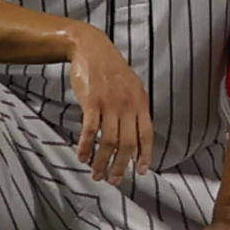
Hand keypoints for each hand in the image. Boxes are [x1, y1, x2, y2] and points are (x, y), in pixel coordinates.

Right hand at [60, 26, 157, 184]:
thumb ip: (135, 109)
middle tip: (114, 180)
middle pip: (128, 143)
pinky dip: (86, 146)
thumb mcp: (131, 87)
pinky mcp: (92, 102)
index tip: (142, 172)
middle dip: (121, 166)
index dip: (145, 155)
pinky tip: (82, 157)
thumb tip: (137, 133)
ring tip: (96, 174)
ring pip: (108, 141)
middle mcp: (128, 105)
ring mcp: (110, 104)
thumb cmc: (111, 70)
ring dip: (102, 161)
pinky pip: (90, 130)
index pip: (147, 135)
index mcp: (141, 102)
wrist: (92, 49)